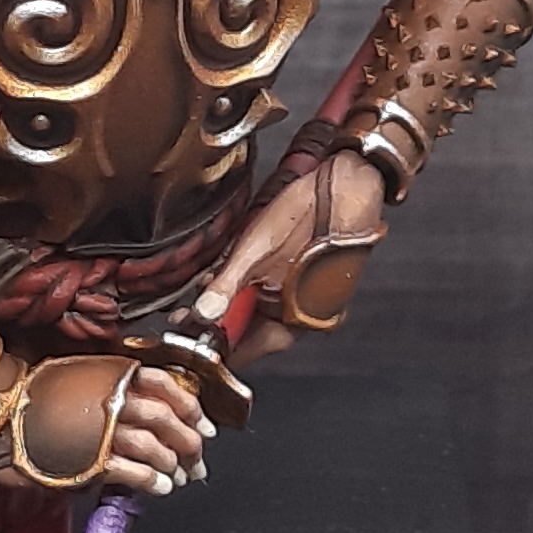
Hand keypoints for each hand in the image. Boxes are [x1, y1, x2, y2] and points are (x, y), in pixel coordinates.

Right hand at [0, 353, 211, 498]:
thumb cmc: (31, 396)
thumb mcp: (77, 377)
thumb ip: (109, 388)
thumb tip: (139, 408)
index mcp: (111, 374)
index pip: (166, 383)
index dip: (190, 404)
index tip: (203, 423)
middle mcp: (111, 398)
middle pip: (167, 418)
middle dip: (189, 442)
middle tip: (197, 458)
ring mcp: (101, 429)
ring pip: (155, 445)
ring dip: (172, 464)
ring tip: (177, 477)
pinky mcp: (89, 459)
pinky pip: (132, 471)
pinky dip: (152, 480)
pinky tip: (159, 487)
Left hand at [202, 141, 390, 347]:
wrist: (347, 184)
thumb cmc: (310, 214)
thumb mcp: (255, 251)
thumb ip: (227, 286)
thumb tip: (202, 314)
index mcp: (296, 321)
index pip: (245, 348)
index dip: (211, 339)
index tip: (184, 330)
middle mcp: (306, 318)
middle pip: (252, 331)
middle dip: (219, 318)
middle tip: (188, 309)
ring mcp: (309, 300)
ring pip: (261, 311)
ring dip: (234, 302)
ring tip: (209, 284)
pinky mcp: (308, 282)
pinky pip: (275, 294)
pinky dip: (254, 288)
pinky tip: (238, 272)